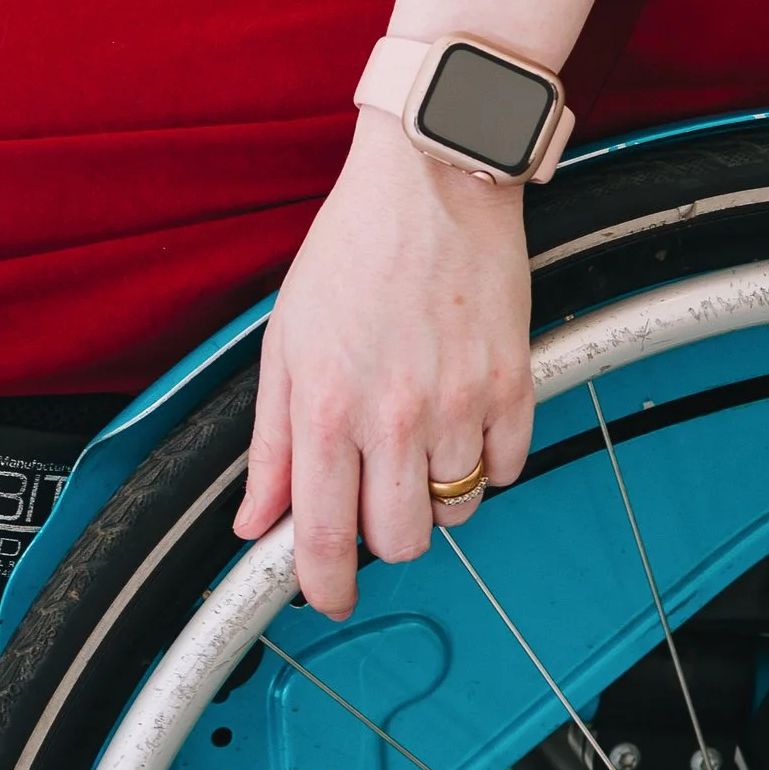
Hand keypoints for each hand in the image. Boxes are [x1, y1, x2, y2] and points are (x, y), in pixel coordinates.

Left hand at [234, 107, 533, 617]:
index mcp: (328, 405)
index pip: (323, 538)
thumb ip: (271, 443)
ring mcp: (462, 402)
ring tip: (421, 436)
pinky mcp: (514, 383)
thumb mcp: (286, 340)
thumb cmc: (355, 244)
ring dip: (436, 493)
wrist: (433, 175)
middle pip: (400, 542)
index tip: (328, 594)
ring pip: (457, 512)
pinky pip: (508, 469)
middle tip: (376, 489)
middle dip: (384, 533)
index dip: (323, 585)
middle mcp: (395, 414)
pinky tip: (464, 417)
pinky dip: (487, 460)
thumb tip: (253, 523)